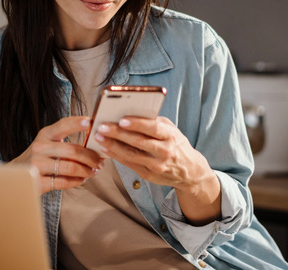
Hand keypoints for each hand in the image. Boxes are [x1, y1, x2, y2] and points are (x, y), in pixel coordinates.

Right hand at [10, 116, 103, 194]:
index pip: (63, 125)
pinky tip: (82, 179)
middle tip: (100, 162)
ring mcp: (37, 165)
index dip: (78, 123)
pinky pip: (64, 182)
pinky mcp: (37, 181)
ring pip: (70, 168)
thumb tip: (95, 142)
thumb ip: (66, 141)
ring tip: (93, 172)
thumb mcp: (48, 143)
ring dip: (87, 171)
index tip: (91, 122)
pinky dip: (77, 181)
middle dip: (91, 157)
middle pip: (73, 150)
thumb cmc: (40, 157)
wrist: (17, 175)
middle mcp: (39, 147)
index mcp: (44, 134)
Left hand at [94, 116, 220, 224]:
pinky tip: (105, 148)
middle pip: (138, 141)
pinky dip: (115, 155)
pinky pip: (129, 164)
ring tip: (98, 137)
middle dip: (118, 134)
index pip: (154, 128)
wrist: (189, 171)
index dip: (137, 124)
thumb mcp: (171, 130)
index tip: (122, 119)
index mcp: (171, 136)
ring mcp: (156, 165)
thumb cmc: (176, 144)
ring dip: (112, 145)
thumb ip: (154, 122)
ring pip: (131, 154)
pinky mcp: (149, 175)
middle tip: (102, 126)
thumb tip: (130, 112)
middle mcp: (165, 151)